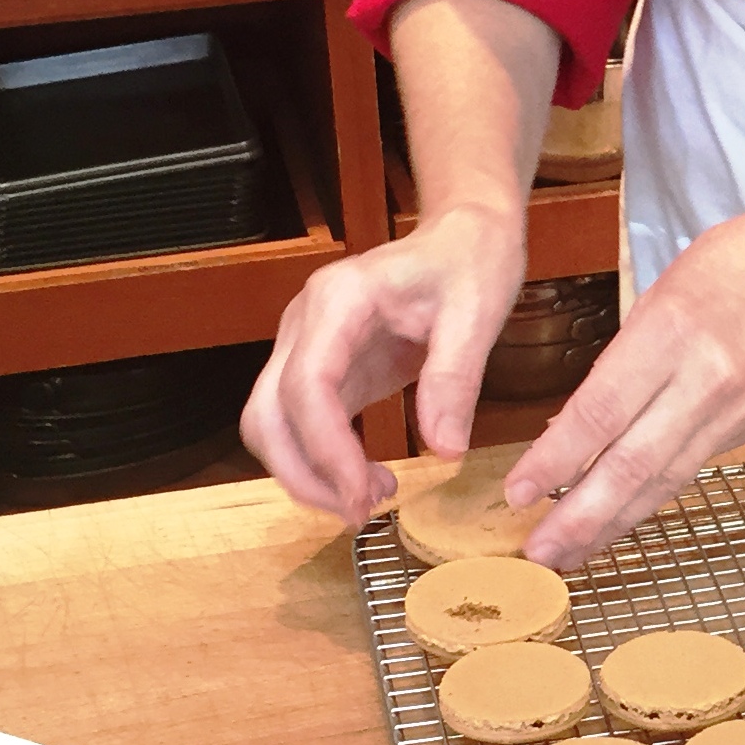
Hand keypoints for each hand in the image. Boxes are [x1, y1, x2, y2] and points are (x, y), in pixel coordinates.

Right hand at [242, 204, 524, 525]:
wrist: (463, 232)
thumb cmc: (470, 259)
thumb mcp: (477, 312)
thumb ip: (455, 378)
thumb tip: (445, 450)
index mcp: (339, 299)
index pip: (307, 384)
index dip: (326, 448)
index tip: (363, 494)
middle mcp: (306, 323)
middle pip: (267, 413)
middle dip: (304, 474)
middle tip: (360, 512)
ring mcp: (306, 346)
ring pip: (271, 425)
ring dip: (307, 474)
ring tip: (371, 500)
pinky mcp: (323, 369)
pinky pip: (300, 425)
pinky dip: (322, 461)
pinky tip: (368, 481)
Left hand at [504, 190, 744, 567]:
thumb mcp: (669, 285)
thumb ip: (628, 352)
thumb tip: (579, 420)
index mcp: (673, 331)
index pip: (601, 411)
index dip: (555, 459)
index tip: (519, 491)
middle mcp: (706, 379)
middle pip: (632, 464)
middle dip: (579, 516)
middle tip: (537, 552)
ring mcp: (735, 409)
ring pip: (663, 481)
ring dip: (611, 523)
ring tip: (570, 554)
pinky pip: (689, 470)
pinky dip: (650, 500)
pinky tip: (621, 519)